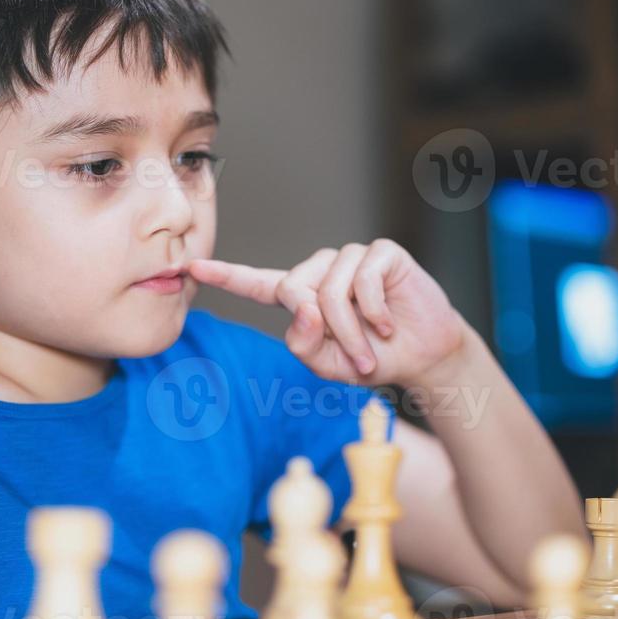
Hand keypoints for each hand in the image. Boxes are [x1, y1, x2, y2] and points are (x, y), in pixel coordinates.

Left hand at [188, 239, 472, 386]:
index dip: (226, 276)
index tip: (192, 267)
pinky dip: (374, 310)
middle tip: (355, 359)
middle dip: (324, 332)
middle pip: (295, 290)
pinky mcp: (381, 253)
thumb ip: (306, 345)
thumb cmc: (375, 358)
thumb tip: (304, 310)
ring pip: (329, 288)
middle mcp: (322, 272)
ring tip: (373, 344)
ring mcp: (351, 258)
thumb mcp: (331, 366)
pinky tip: (388, 322)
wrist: (425, 356)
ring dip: (352, 330)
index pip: (257, 284)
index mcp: (302, 297)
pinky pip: (362, 277)